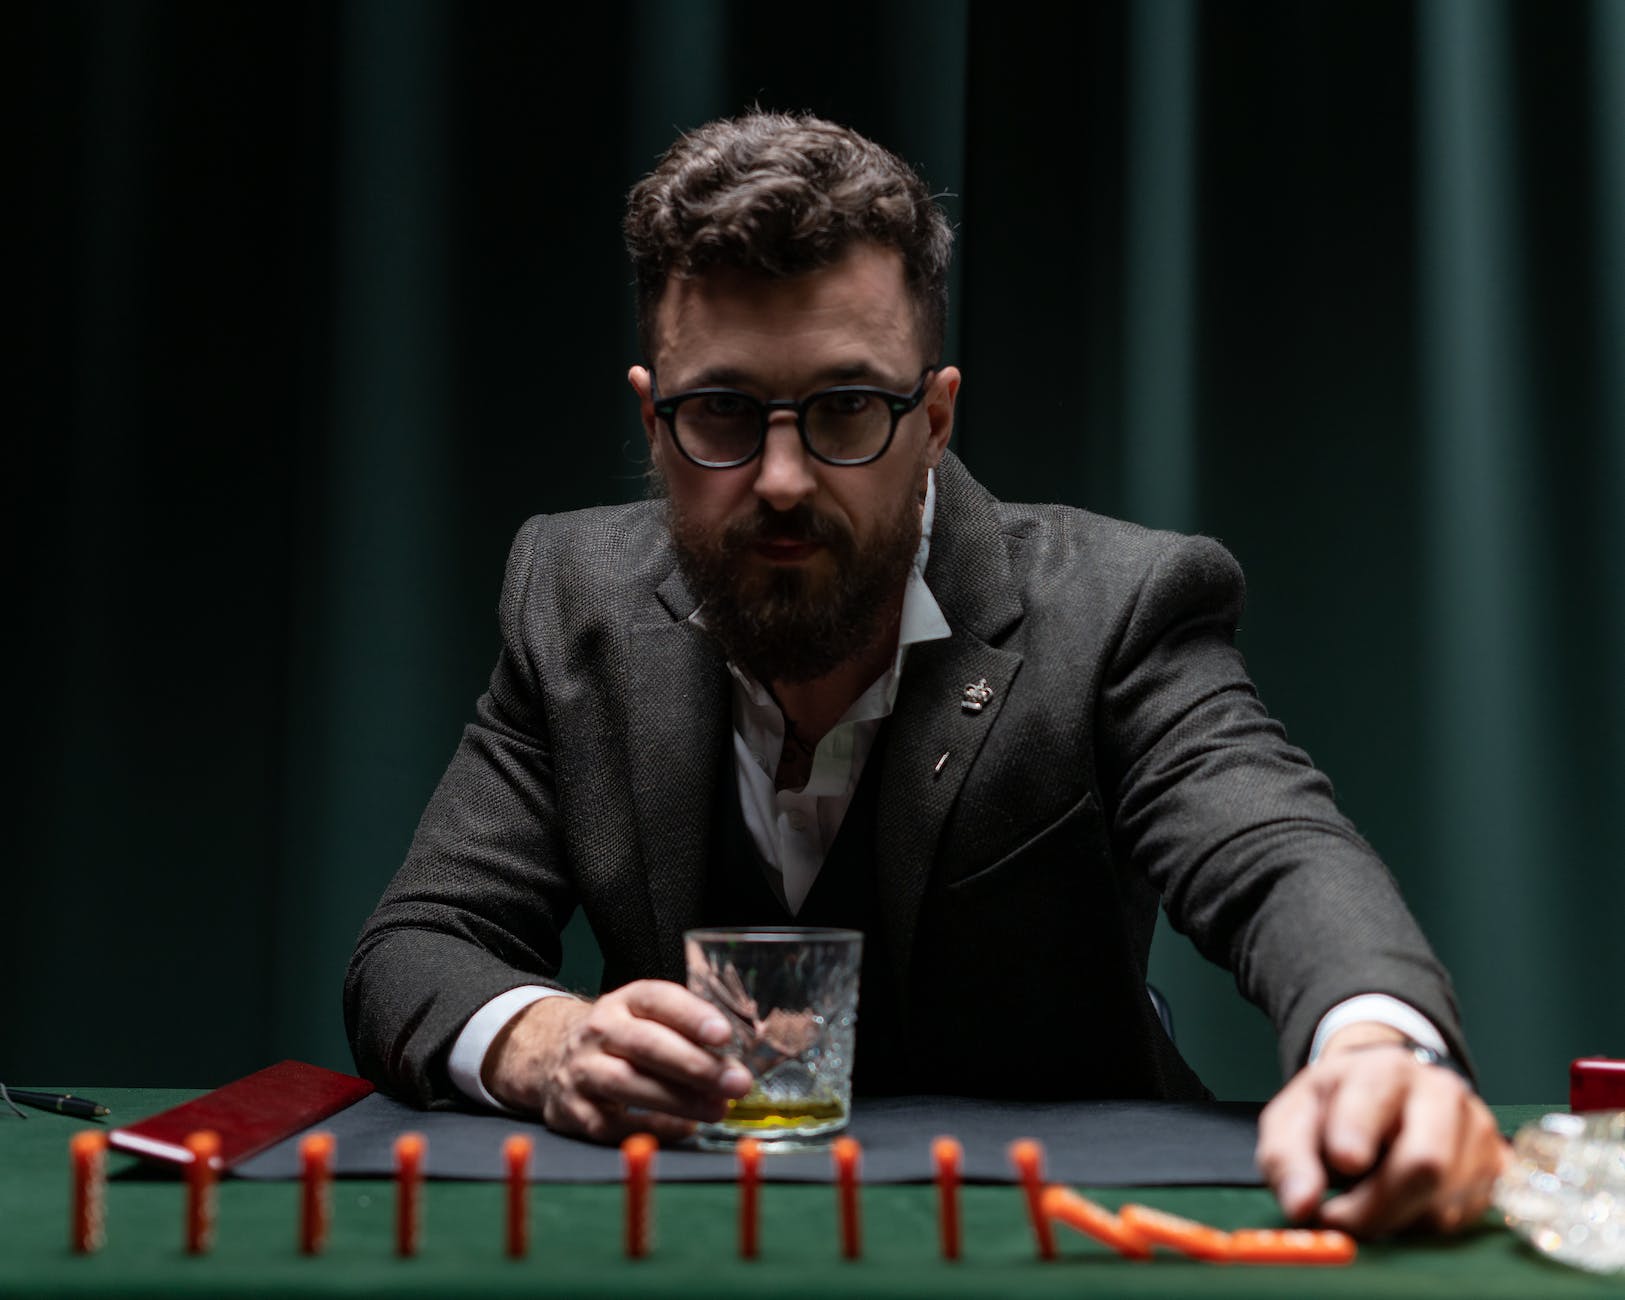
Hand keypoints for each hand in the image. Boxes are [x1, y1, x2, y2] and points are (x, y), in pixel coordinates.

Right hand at [481, 980, 753, 1142]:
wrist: (552, 1057)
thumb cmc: (622, 1041)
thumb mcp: (646, 1020)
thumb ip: (686, 1035)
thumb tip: (734, 1065)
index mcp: (624, 1001)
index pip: (658, 999)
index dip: (692, 1016)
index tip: (724, 1035)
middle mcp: (600, 1030)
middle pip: (645, 1044)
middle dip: (695, 1064)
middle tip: (735, 1082)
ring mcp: (583, 1070)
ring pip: (628, 1083)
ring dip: (679, 1099)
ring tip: (717, 1109)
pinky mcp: (574, 1110)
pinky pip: (615, 1124)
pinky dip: (654, 1128)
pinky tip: (685, 1128)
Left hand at [1255, 1024, 1507, 1235]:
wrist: (1383, 1092)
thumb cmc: (1334, 1109)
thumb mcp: (1294, 1120)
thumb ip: (1288, 1160)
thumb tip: (1301, 1207)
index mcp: (1383, 1069)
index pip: (1376, 1100)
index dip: (1357, 1133)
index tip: (1343, 1162)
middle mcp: (1440, 1091)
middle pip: (1425, 1162)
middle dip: (1377, 1206)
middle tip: (1339, 1221)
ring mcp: (1476, 1127)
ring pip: (1444, 1202)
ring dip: (1397, 1219)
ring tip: (1367, 1198)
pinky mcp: (1496, 1164)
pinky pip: (1464, 1217)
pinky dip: (1424, 1223)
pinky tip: (1401, 1201)